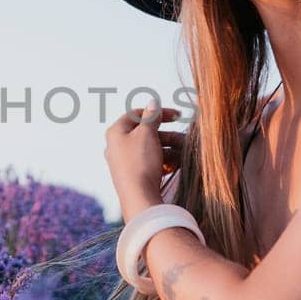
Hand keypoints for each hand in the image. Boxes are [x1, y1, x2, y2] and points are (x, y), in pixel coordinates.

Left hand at [105, 100, 183, 223]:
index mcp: (116, 132)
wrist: (139, 198)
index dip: (157, 113)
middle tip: (184, 138)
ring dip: (170, 149)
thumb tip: (153, 101)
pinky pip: (151, 163)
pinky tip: (178, 164)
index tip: (176, 115)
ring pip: (151, 149)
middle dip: (168, 135)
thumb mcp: (147, 134)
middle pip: (146, 133)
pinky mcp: (134, 176)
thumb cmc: (140, 162)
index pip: (137, 114)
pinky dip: (165, 161)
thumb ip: (151, 116)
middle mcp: (117, 146)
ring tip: (184, 153)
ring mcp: (125, 162)